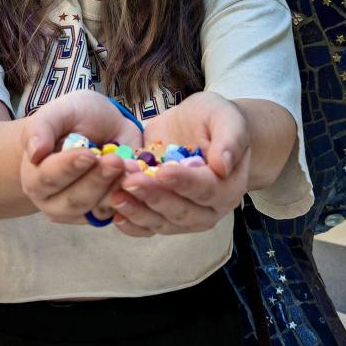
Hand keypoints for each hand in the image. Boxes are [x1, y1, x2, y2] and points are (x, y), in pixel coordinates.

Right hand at [19, 90, 142, 223]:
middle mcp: (53, 200)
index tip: (88, 154)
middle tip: (116, 161)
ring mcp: (80, 210)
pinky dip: (131, 196)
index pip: (49, 177)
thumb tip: (35, 153)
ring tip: (132, 167)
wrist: (99, 126)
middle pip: (74, 199)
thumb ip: (42, 127)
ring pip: (98, 208)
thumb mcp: (59, 111)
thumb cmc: (74, 118)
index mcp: (36, 176)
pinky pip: (118, 210)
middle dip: (97, 180)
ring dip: (116, 189)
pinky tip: (141, 178)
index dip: (68, 167)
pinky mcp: (104, 212)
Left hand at [109, 92, 251, 236]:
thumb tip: (224, 165)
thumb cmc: (215, 120)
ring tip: (115, 195)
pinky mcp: (164, 217)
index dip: (185, 182)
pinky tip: (115, 214)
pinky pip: (148, 227)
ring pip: (162, 223)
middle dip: (154, 197)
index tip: (163, 170)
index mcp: (228, 186)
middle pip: (182, 211)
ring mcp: (186, 217)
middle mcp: (209, 209)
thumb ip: (230, 138)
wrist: (199, 128)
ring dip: (138, 211)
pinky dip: (131, 224)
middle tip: (130, 181)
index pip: (207, 189)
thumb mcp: (227, 118)